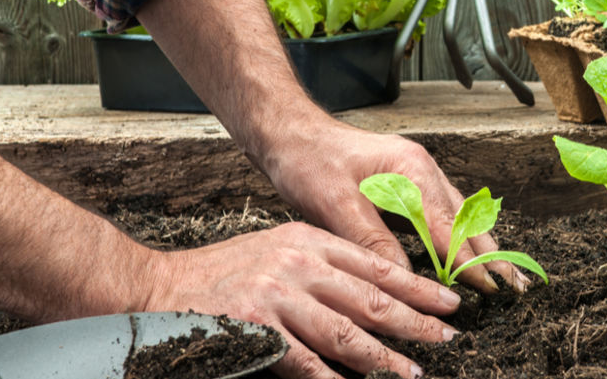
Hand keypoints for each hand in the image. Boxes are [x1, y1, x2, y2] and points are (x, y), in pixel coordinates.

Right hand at [144, 220, 459, 378]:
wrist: (159, 286)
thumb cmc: (224, 273)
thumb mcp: (279, 250)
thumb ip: (323, 267)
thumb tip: (374, 296)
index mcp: (309, 240)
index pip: (375, 264)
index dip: (416, 286)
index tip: (447, 303)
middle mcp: (297, 263)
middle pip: (369, 297)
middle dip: (414, 321)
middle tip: (447, 337)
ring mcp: (276, 295)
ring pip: (345, 332)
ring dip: (383, 357)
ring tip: (412, 371)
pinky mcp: (254, 327)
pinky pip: (304, 362)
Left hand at [264, 123, 529, 292]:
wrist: (289, 132)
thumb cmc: (308, 160)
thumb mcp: (334, 203)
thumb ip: (371, 239)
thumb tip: (402, 277)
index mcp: (410, 169)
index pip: (448, 225)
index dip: (468, 260)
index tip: (488, 287)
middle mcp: (421, 169)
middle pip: (465, 218)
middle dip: (490, 253)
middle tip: (514, 286)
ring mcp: (416, 173)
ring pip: (459, 214)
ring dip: (479, 245)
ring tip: (502, 274)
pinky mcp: (406, 182)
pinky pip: (442, 211)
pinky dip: (459, 235)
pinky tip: (466, 252)